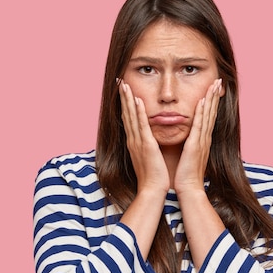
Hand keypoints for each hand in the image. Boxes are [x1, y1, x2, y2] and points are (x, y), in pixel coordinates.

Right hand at [119, 79, 169, 194]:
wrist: (152, 190)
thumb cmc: (153, 177)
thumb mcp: (148, 158)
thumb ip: (147, 147)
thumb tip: (148, 140)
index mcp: (134, 143)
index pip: (129, 119)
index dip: (125, 104)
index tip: (124, 91)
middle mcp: (133, 140)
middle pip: (126, 114)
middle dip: (123, 97)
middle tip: (120, 81)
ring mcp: (138, 142)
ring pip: (131, 117)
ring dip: (128, 100)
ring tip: (124, 85)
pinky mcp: (146, 146)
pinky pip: (141, 126)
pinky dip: (138, 112)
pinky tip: (137, 100)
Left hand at [173, 78, 221, 193]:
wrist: (188, 189)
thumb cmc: (186, 175)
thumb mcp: (189, 156)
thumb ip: (190, 146)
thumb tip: (188, 140)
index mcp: (202, 140)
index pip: (208, 118)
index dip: (211, 103)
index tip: (213, 89)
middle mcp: (205, 138)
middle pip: (211, 113)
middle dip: (214, 96)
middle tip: (218, 81)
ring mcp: (202, 141)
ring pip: (208, 115)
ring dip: (211, 98)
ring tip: (215, 84)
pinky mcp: (195, 145)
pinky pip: (200, 125)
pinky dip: (202, 112)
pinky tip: (203, 100)